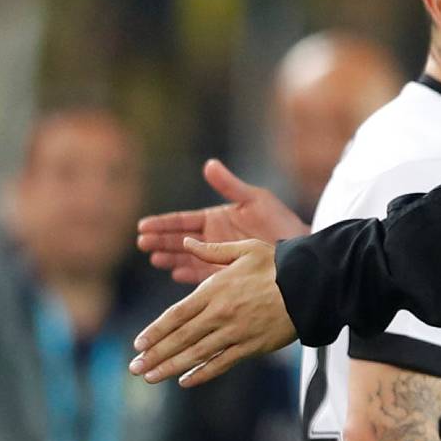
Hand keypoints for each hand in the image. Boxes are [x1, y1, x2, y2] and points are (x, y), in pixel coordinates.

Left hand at [130, 238, 297, 385]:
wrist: (311, 285)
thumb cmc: (279, 264)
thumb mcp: (244, 249)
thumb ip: (211, 251)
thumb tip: (185, 244)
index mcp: (214, 290)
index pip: (176, 314)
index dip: (156, 331)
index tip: (139, 343)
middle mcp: (220, 314)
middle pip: (180, 338)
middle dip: (155, 354)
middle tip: (134, 367)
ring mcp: (235, 333)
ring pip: (196, 354)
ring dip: (170, 367)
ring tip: (150, 377)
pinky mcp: (252, 347)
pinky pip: (222, 363)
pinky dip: (202, 373)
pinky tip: (185, 380)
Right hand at [137, 161, 307, 283]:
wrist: (297, 247)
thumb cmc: (279, 220)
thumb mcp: (254, 199)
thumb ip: (230, 186)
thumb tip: (209, 164)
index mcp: (215, 218)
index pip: (182, 221)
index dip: (163, 223)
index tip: (143, 225)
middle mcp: (212, 238)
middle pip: (179, 240)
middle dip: (160, 241)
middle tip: (142, 243)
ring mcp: (218, 256)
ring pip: (187, 258)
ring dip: (170, 258)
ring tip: (155, 259)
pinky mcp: (226, 274)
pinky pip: (203, 275)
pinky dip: (190, 275)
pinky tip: (176, 274)